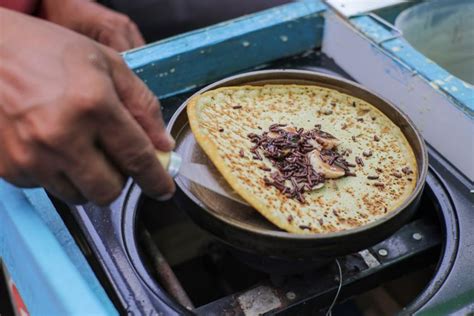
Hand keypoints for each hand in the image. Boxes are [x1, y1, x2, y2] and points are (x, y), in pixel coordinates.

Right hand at [0, 9, 173, 204]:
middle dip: (119, 179)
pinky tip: (52, 145)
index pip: (137, 157)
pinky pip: (48, 188)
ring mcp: (31, 156)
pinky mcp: (9, 168)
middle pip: (108, 190)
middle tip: (113, 156)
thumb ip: (142, 104)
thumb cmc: (48, 51)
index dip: (156, 179)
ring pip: (78, 196)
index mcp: (93, 105)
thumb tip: (162, 145)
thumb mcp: (107, 64)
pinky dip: (58, 174)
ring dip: (88, 179)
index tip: (163, 189)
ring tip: (79, 146)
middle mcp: (61, 136)